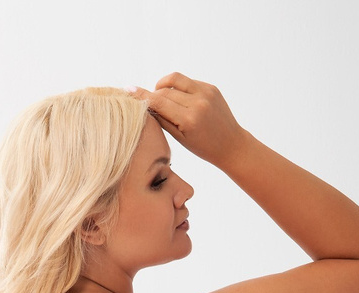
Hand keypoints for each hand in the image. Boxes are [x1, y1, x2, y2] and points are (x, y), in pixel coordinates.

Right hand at [128, 72, 244, 168]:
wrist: (231, 145)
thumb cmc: (203, 147)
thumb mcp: (180, 138)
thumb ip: (163, 119)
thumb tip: (145, 104)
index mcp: (189, 119)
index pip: (159, 102)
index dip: (142, 96)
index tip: (128, 89)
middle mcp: (198, 102)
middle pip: (164, 90)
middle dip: (152, 94)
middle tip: (145, 100)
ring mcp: (206, 92)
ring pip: (175, 80)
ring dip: (163, 86)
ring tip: (161, 97)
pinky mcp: (211, 87)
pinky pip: (187, 82)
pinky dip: (178, 88)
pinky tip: (178, 99)